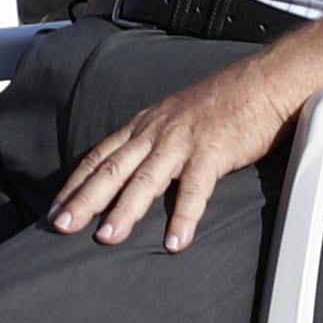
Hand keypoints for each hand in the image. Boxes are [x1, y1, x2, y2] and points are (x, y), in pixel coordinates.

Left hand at [48, 45, 312, 250]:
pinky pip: (195, 189)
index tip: (54, 209)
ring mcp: (184, 140)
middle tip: (59, 227)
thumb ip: (157, 142)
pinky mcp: (214, 150)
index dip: (76, 183)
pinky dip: (184, 217)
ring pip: (145, 179)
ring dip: (124, 210)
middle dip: (83, 200)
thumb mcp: (179, 116)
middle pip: (112, 169)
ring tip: (106, 238)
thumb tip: (138, 171)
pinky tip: (175, 243)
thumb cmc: (228, 101)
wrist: (268, 79)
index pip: (100, 156)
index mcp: (146, 124)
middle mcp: (157, 131)